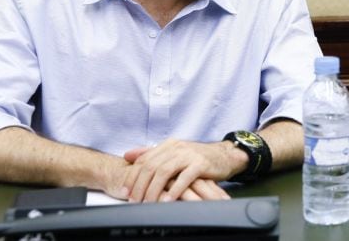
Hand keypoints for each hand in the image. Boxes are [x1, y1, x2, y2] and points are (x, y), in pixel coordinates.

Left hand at [120, 138, 241, 201]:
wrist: (225, 155)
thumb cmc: (198, 157)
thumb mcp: (174, 152)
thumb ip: (151, 153)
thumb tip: (128, 155)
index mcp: (168, 145)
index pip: (144, 160)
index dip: (132, 176)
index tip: (124, 191)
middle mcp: (177, 148)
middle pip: (151, 166)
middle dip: (140, 185)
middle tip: (133, 200)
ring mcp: (189, 155)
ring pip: (165, 172)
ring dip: (154, 189)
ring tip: (148, 203)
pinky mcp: (201, 164)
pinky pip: (185, 178)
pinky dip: (175, 190)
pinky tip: (169, 200)